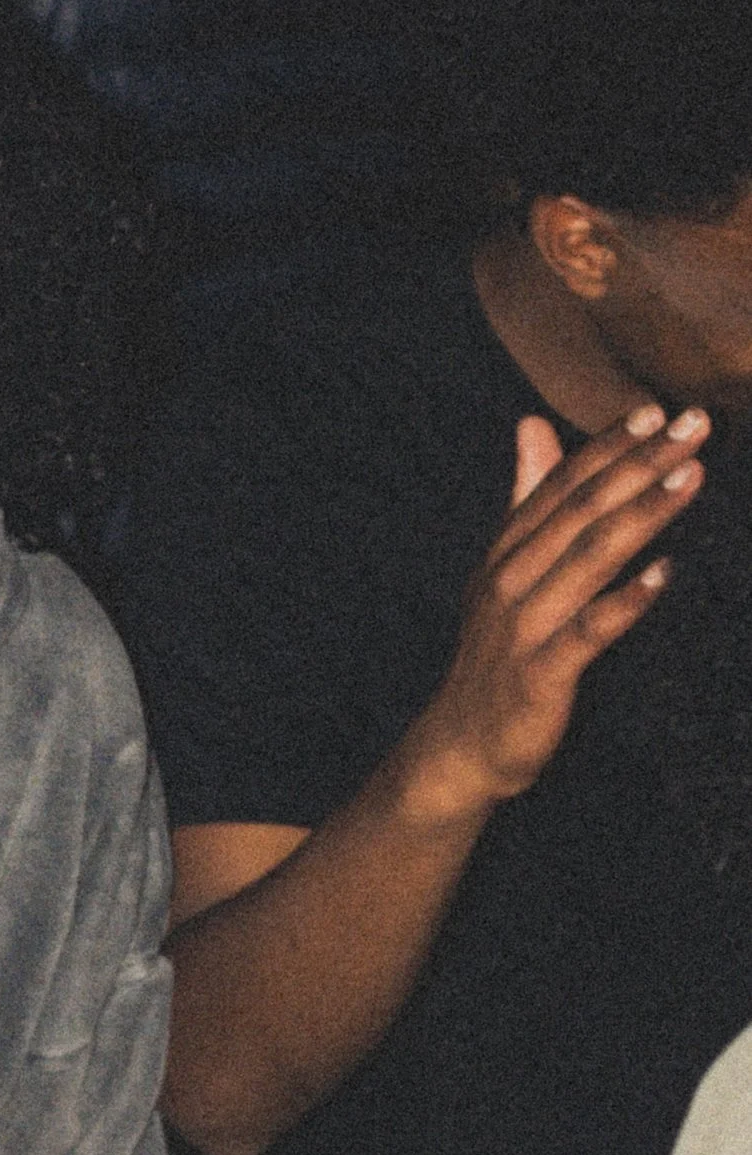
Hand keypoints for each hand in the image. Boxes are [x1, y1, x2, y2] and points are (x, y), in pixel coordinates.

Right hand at [402, 402, 705, 817]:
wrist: (461, 744)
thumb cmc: (497, 653)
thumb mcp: (505, 568)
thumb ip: (527, 496)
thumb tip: (533, 424)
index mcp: (507, 553)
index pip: (560, 486)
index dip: (607, 446)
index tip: (656, 410)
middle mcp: (510, 580)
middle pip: (580, 511)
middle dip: (639, 465)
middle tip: (694, 425)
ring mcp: (523, 626)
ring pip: (588, 559)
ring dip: (642, 514)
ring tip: (691, 477)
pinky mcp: (540, 673)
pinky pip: (588, 632)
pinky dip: (626, 602)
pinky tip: (666, 574)